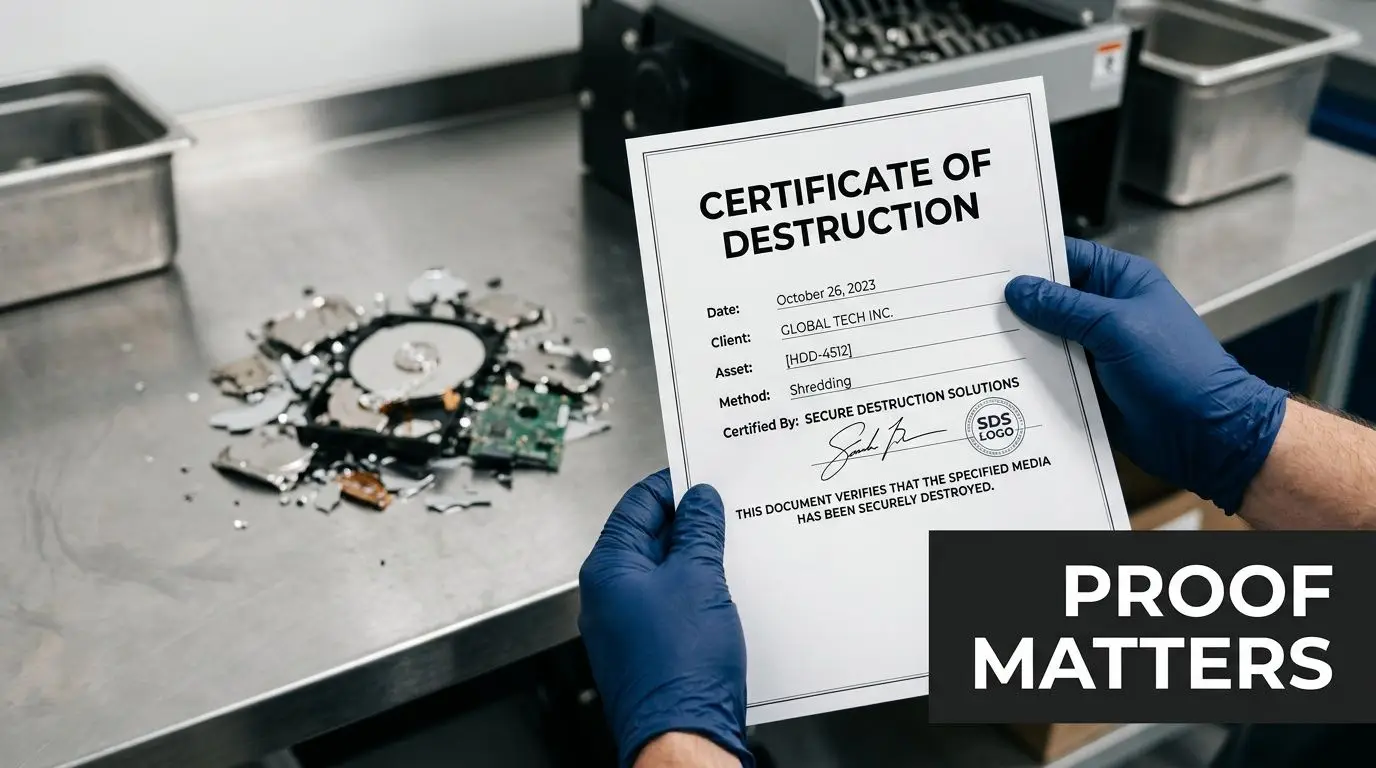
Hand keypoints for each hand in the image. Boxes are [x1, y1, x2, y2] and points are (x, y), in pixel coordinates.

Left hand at [578, 469, 751, 767]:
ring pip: (664, 574)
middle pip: (649, 538)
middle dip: (690, 523)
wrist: (683, 736)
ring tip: (734, 550)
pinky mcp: (648, 651)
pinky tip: (727, 590)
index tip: (704, 477)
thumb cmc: (680, 669)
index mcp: (607, 568)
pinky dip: (697, 592)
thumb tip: (700, 500)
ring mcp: (625, 626)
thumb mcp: (699, 578)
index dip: (673, 485)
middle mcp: (607, 597)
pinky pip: (671, 606)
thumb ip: (699, 531)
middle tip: (727, 511)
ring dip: (697, 559)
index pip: (637, 504)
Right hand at [1004, 238, 1287, 512]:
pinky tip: (999, 374)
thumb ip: (1063, 307)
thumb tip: (1018, 289)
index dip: (1029, 260)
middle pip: (1049, 299)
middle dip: (1016, 304)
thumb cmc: (1178, 370)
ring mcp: (1096, 350)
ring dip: (1019, 343)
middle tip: (973, 305)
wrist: (1204, 434)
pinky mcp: (1088, 385)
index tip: (989, 267)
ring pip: (1045, 338)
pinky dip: (1029, 375)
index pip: (1066, 258)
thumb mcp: (1116, 326)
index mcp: (1121, 282)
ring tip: (978, 339)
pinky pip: (1050, 374)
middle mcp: (1106, 312)